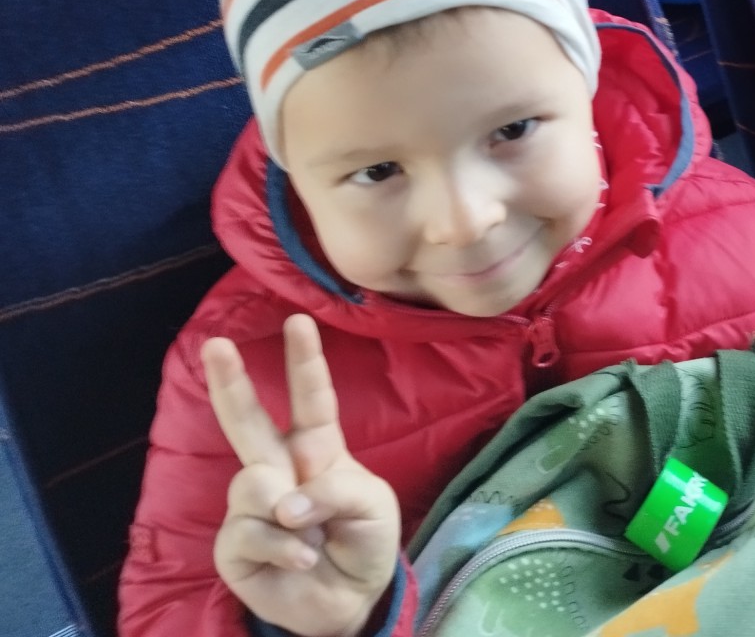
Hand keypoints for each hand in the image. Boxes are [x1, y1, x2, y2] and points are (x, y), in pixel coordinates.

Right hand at [204, 315, 399, 636]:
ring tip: (312, 536)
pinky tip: (301, 558)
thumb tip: (282, 502)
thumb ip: (335, 490)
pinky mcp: (234, 544)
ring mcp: (252, 506)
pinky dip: (282, 548)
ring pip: (252, 485)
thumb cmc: (365, 541)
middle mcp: (278, 469)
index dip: (304, 362)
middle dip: (231, 382)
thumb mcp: (371, 506)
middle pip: (249, 421)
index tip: (298, 321)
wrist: (350, 600)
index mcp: (317, 450)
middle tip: (217, 345)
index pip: (310, 400)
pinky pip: (248, 532)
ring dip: (287, 514)